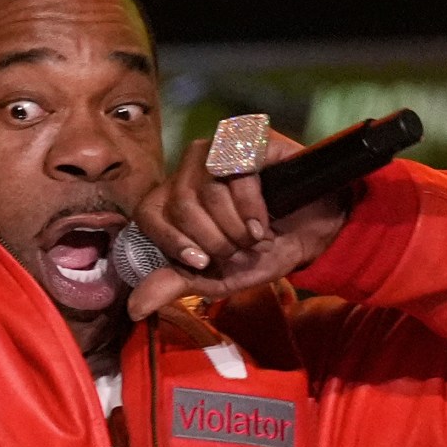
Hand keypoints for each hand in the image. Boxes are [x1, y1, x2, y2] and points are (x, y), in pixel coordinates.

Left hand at [127, 131, 348, 319]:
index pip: (149, 214)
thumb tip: (134, 308)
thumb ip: (175, 285)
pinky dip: (251, 206)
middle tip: (239, 250)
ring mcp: (217, 150)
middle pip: (182, 205)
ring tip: (254, 237)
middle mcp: (188, 170)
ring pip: (208, 190)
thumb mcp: (216, 277)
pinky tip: (263, 221)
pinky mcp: (247, 138)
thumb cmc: (261, 251)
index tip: (202, 261)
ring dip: (236, 227)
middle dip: (215, 241)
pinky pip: (236, 170)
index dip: (174, 242)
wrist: (312, 233)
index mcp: (172, 200)